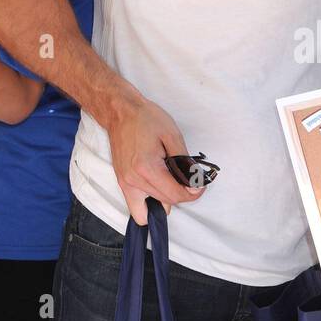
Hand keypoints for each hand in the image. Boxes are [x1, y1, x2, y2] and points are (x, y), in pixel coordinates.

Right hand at [106, 93, 205, 223]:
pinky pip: (136, 207)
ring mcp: (125, 183)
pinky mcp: (122, 182)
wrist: (121, 113)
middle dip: (182, 194)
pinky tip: (158, 191)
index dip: (192, 193)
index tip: (200, 186)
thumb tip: (194, 183)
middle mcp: (133, 180)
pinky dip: (149, 205)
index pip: (175, 195)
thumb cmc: (144, 119)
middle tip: (189, 181)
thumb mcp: (172, 135)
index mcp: (147, 168)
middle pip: (165, 202)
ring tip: (172, 183)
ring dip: (166, 200)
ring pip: (151, 208)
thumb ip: (185, 162)